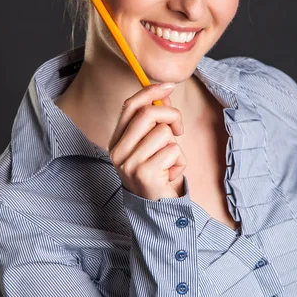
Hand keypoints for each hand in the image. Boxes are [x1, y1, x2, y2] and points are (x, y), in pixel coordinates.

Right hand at [108, 83, 186, 199]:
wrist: (158, 211)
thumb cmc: (158, 175)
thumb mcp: (154, 145)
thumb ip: (156, 121)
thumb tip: (165, 93)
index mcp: (116, 142)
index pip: (130, 106)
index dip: (150, 92)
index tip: (169, 85)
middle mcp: (118, 152)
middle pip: (147, 114)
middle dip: (171, 115)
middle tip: (179, 130)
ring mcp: (129, 163)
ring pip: (163, 133)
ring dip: (175, 146)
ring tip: (169, 162)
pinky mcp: (145, 173)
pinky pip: (172, 151)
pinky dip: (180, 161)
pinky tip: (172, 174)